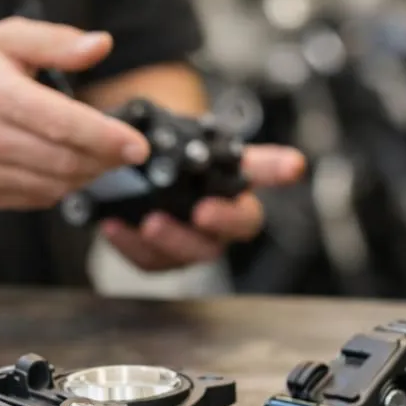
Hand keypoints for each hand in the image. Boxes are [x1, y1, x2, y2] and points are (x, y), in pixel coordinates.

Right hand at [0, 18, 150, 208]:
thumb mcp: (4, 39)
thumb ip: (56, 41)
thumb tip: (101, 45)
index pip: (63, 124)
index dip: (107, 137)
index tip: (138, 145)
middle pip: (65, 161)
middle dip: (106, 159)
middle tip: (127, 150)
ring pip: (55, 185)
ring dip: (87, 174)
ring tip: (99, 155)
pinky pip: (37, 198)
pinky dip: (61, 186)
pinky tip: (64, 165)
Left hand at [102, 145, 306, 271]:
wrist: (135, 175)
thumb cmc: (178, 160)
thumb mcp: (200, 145)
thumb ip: (227, 146)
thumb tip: (286, 159)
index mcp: (237, 191)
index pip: (268, 176)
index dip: (279, 172)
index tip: (292, 165)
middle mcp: (220, 223)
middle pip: (234, 230)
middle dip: (221, 222)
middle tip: (202, 212)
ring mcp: (190, 243)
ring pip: (190, 253)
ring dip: (171, 240)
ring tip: (149, 222)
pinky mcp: (157, 257)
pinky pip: (147, 260)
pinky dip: (129, 244)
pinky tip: (112, 226)